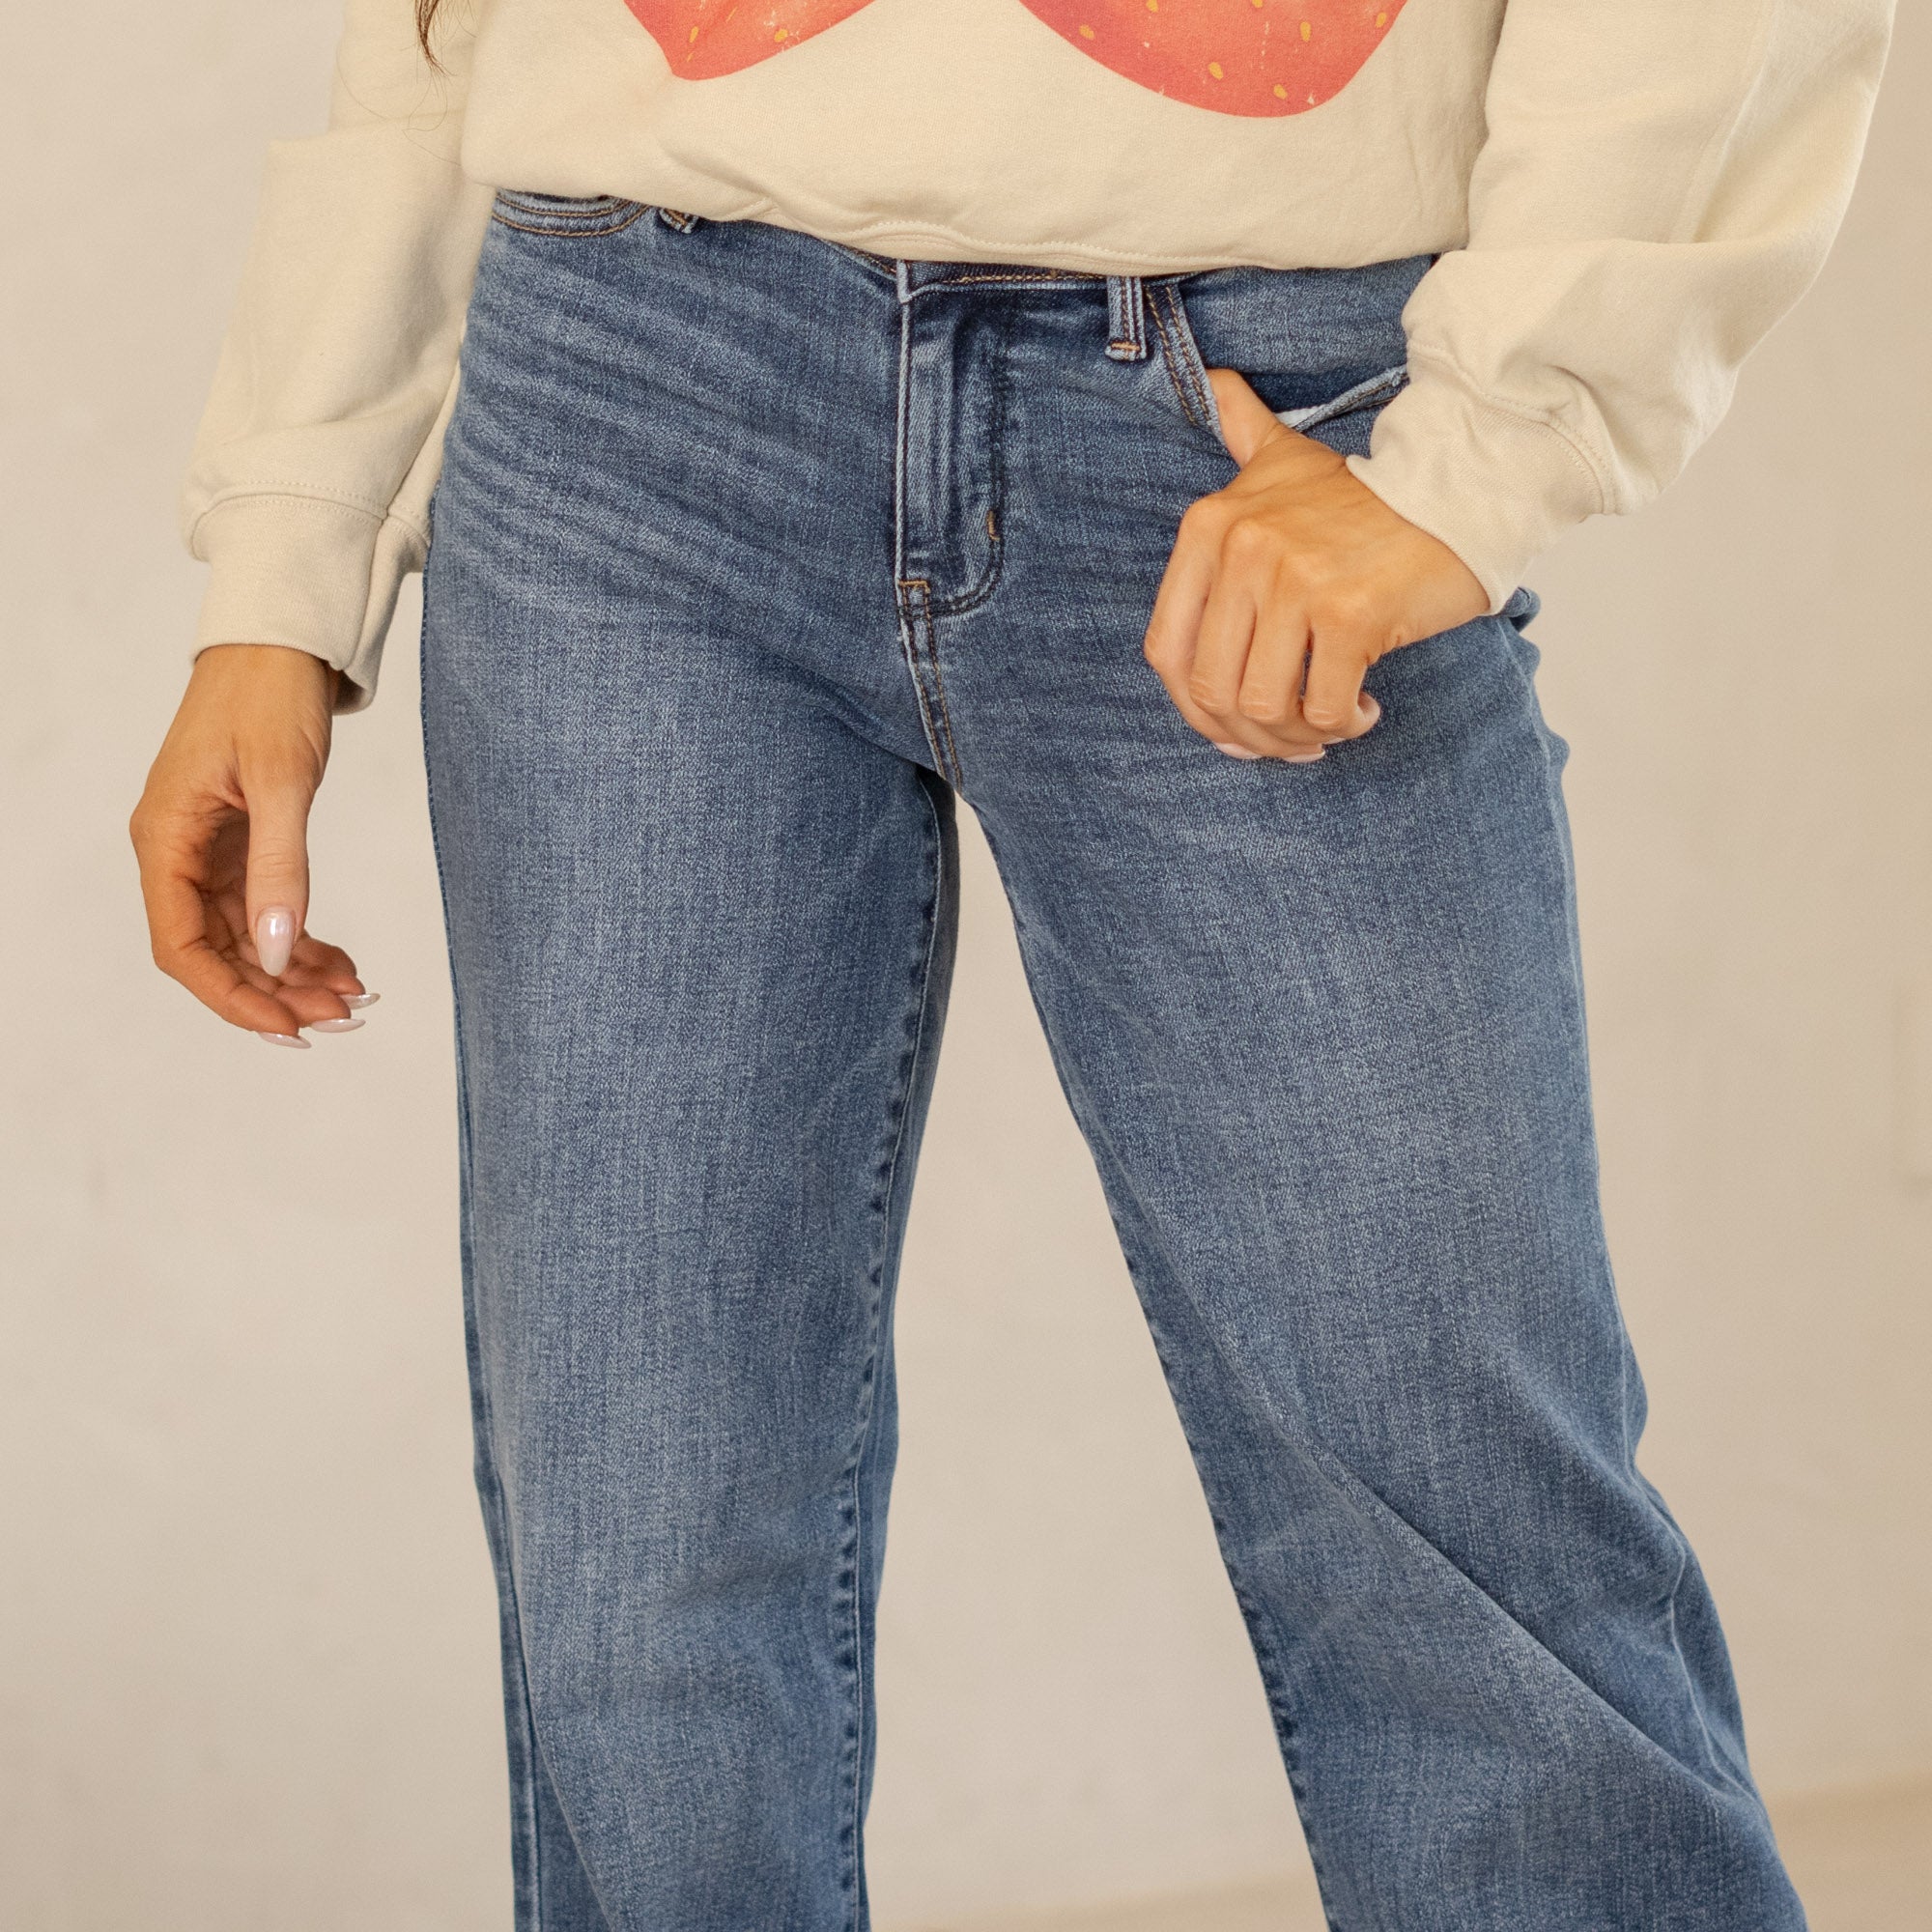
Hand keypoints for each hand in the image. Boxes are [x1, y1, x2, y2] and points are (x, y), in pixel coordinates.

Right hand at [131, 645, 368, 1047]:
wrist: (280, 642)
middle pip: (215, 953)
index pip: (181, 948)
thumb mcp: (281, 781)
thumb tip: (279, 956)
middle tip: (344, 1017)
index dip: (232, 996)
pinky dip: (302, 942)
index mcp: (165, 840)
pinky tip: (343, 964)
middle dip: (275, 993)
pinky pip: (265, 911)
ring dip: (294, 974)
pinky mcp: (240, 844)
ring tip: (353, 998)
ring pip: (245, 939)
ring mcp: (208, 851)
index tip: (289, 1028)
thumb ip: (280, 869)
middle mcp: (177, 853)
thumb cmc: (269, 696)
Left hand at [1144, 368, 1487, 761]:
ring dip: (1291, 738)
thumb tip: (1214, 383)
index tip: (1230, 723)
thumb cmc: (1367, 491)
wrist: (1460, 486)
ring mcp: (1294, 583)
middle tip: (1285, 739)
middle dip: (1245, 735)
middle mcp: (1243, 552)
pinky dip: (1339, 725)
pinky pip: (1322, 707)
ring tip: (1323, 728)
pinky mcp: (1349, 615)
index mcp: (1210, 527)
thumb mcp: (1287, 454)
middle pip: (1211, 689)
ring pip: (1261, 707)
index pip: (1167, 650)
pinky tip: (1360, 711)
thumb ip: (1242, 431)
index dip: (1193, 706)